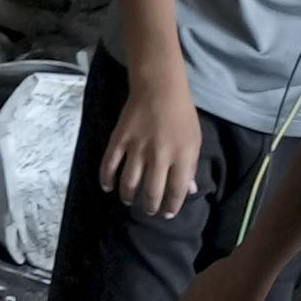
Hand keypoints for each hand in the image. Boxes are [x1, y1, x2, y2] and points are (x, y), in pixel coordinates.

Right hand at [93, 72, 203, 223]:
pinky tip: (108, 187)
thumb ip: (190, 166)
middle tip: (149, 210)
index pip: (176, 191)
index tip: (167, 213)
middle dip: (150, 206)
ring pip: (129, 183)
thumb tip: (188, 190)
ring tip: (129, 200)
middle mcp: (159, 155)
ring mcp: (137, 148)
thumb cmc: (181, 114)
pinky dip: (106, 179)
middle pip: (152, 192)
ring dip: (129, 196)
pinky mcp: (119, 140)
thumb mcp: (194, 140)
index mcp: (182, 156)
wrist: (159, 87)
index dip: (171, 207)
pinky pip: (109, 165)